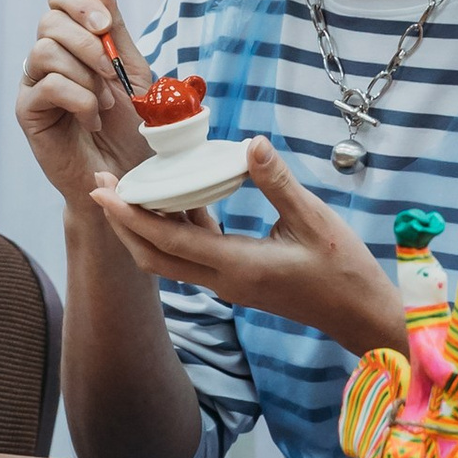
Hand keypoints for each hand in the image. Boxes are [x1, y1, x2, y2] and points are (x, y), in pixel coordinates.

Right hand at [16, 0, 151, 207]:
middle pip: (49, 21)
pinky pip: (47, 86)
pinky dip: (79, 100)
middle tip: (111, 73)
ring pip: (45, 50)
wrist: (128, 174)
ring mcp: (34, 83)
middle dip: (88, 43)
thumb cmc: (132, 125)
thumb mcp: (131, 69)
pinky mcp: (28, 111)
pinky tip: (91, 120)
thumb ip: (114, 26)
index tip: (105, 25)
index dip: (80, 2)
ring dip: (86, 76)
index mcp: (73, 40)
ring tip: (104, 103)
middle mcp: (47, 57)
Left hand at [90, 137, 404, 359]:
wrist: (357, 313)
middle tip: (101, 184)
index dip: (129, 215)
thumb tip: (251, 143)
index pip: (167, 241)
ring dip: (144, 227)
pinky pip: (193, 255)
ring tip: (128, 188)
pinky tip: (178, 200)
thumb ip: (278, 182)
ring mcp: (228, 283)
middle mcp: (223, 280)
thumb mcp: (313, 218)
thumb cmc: (342, 268)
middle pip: (153, 256)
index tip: (102, 190)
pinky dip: (176, 229)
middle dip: (122, 222)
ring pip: (169, 258)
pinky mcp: (237, 279)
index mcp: (236, 266)